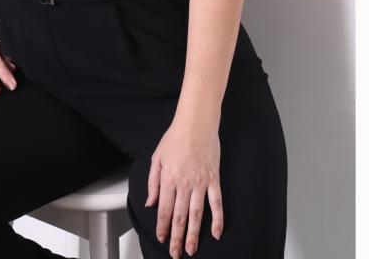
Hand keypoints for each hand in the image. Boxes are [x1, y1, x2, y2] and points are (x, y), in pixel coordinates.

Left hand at [145, 118, 223, 256]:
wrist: (195, 123)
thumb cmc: (175, 137)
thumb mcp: (157, 157)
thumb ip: (153, 182)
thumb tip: (150, 203)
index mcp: (168, 178)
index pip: (164, 209)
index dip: (163, 226)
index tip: (162, 238)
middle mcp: (184, 184)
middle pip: (179, 216)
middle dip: (176, 237)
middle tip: (175, 253)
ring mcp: (200, 183)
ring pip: (196, 214)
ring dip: (193, 234)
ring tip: (191, 249)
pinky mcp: (213, 179)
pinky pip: (216, 203)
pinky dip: (217, 219)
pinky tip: (216, 233)